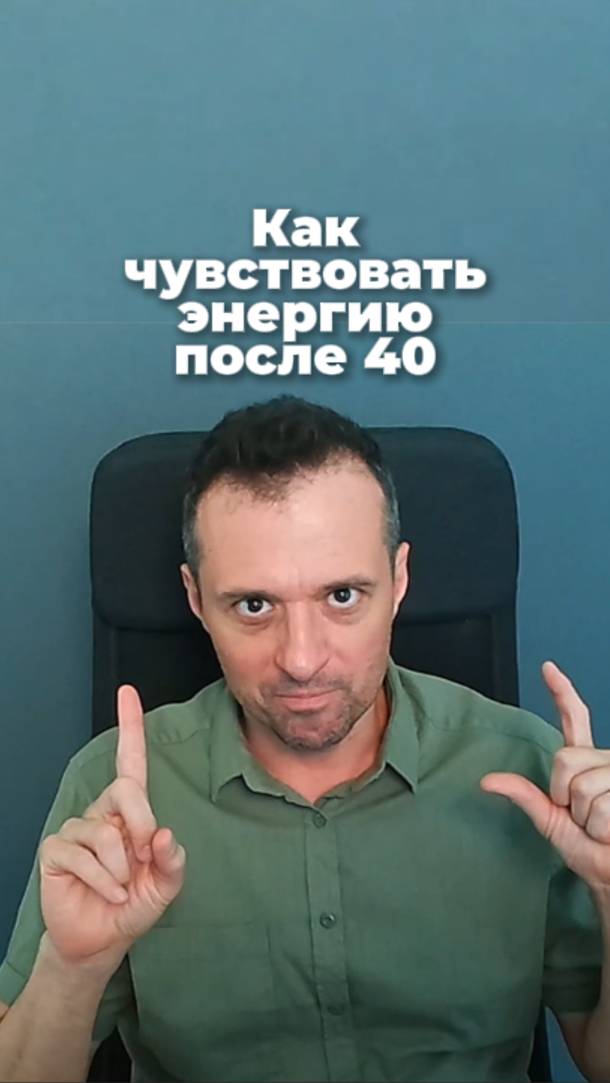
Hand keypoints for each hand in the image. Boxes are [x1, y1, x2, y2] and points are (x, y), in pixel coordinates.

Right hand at [39, 686, 185, 967]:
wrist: (102, 940)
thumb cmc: (134, 904)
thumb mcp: (166, 886)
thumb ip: (174, 862)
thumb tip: (164, 834)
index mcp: (131, 812)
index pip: (130, 761)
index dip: (130, 725)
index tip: (128, 692)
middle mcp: (103, 812)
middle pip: (126, 790)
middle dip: (142, 824)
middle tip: (144, 858)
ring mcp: (77, 828)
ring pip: (105, 832)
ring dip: (121, 868)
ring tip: (121, 885)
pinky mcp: (57, 850)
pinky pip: (82, 855)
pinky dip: (103, 880)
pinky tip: (107, 892)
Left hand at [481, 661, 609, 890]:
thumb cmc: (590, 851)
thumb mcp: (551, 821)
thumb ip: (525, 795)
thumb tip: (487, 781)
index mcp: (585, 765)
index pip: (574, 720)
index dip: (561, 693)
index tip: (548, 669)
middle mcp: (605, 763)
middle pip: (565, 761)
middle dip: (565, 796)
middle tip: (583, 817)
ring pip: (582, 787)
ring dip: (586, 818)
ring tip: (601, 827)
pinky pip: (600, 808)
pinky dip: (600, 829)